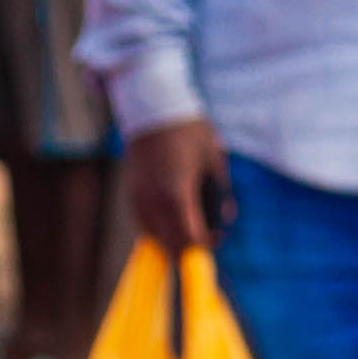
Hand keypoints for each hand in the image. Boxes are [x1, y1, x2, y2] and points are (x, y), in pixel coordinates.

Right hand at [123, 119, 225, 257]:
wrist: (153, 110)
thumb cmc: (190, 133)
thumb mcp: (215, 162)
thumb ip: (221, 195)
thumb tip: (226, 220)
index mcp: (176, 195)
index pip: (189, 239)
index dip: (205, 248)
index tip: (218, 246)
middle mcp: (153, 201)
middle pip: (169, 243)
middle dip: (191, 247)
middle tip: (212, 237)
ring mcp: (138, 198)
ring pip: (154, 236)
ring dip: (174, 238)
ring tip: (197, 226)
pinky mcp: (131, 193)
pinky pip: (144, 222)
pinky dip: (160, 227)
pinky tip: (176, 218)